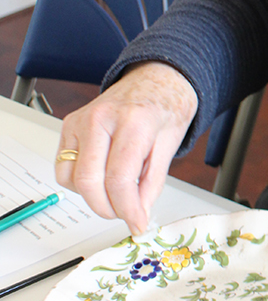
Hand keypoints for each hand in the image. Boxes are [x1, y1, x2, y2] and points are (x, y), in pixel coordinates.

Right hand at [55, 62, 197, 234]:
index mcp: (133, 121)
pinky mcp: (69, 124)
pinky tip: (100, 177)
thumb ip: (153, 182)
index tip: (137, 224)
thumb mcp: (171, 143)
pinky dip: (79, 182)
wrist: (156, 77)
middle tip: (125, 214)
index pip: (119, 179)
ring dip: (92, 197)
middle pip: (88, 182)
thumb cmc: (166, 106)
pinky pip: (63, 167)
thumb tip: (138, 214)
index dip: (128, 210)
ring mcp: (81, 120)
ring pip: (71, 178)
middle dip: (107, 208)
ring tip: (115, 192)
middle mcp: (101, 118)